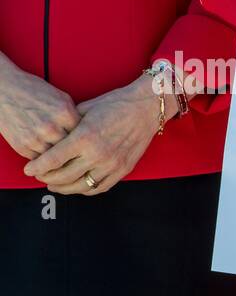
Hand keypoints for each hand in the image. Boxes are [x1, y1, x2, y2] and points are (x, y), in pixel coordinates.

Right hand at [0, 55, 80, 159]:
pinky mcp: (23, 146)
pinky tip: (48, 156)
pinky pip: (41, 161)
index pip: (85, 135)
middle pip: (73, 149)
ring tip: (65, 158)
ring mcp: (36, 138)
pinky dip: (45, 160)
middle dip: (76, 151)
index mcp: (65, 113)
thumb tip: (88, 132)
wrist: (3, 89)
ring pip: (57, 159)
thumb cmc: (33, 90)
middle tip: (80, 155)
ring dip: (61, 160)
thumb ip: (75, 115)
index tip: (89, 143)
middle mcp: (51, 127)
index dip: (87, 139)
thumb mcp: (61, 98)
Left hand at [23, 75, 166, 194]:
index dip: (37, 167)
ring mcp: (112, 164)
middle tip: (40, 177)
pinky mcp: (124, 169)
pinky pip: (100, 187)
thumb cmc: (115, 104)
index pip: (53, 159)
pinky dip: (85, 190)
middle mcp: (98, 154)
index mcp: (85, 137)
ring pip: (81, 186)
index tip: (29, 170)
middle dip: (47, 179)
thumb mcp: (84, 110)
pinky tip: (78, 186)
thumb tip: (51, 139)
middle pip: (63, 176)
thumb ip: (67, 126)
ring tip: (55, 185)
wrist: (146, 108)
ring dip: (64, 188)